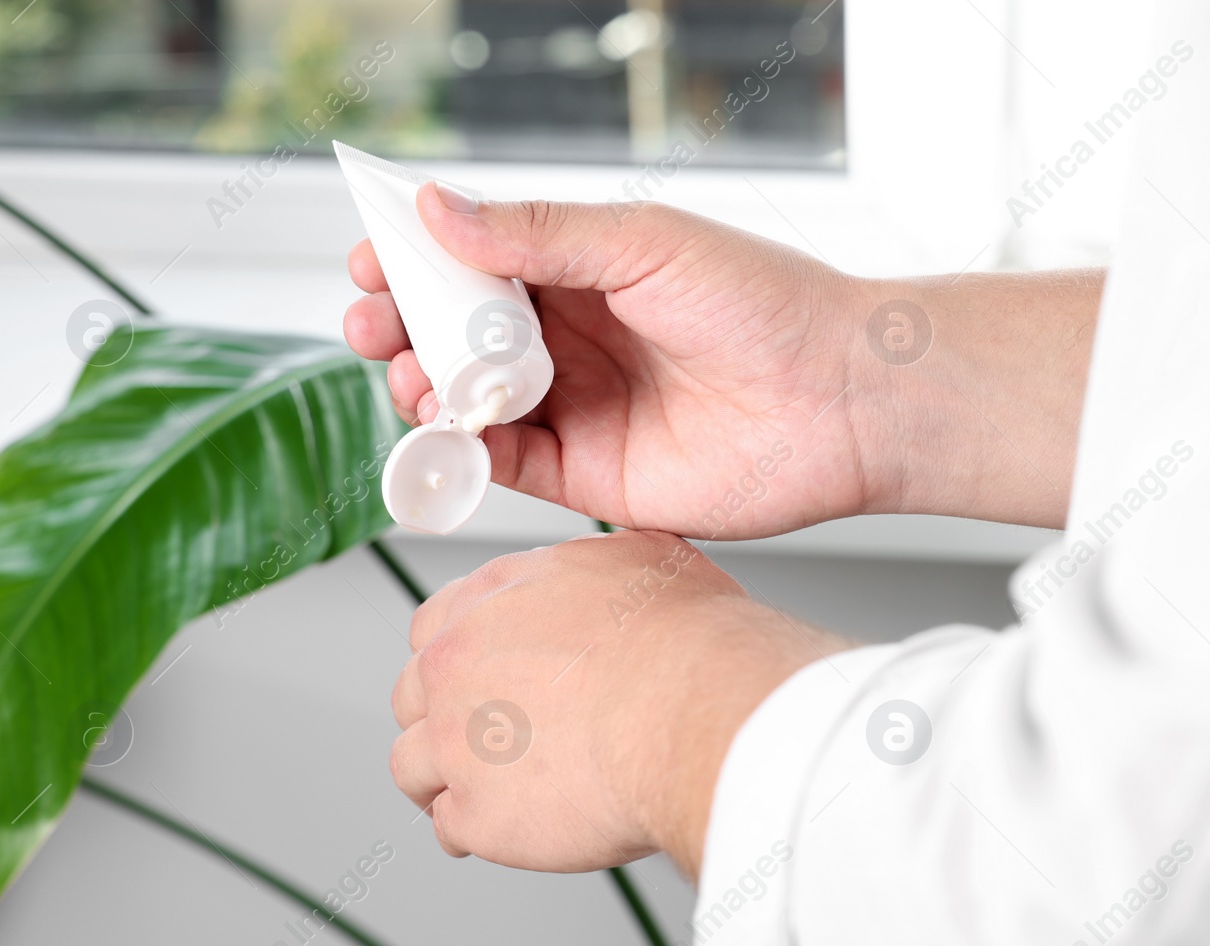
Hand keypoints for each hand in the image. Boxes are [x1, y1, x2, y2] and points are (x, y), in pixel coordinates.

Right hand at [346, 190, 876, 538]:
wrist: (838, 399)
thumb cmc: (764, 304)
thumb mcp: (642, 243)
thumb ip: (539, 233)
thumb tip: (440, 208)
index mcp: (585, 272)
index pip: (476, 263)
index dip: (417, 262)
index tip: (371, 258)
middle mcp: (574, 340)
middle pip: (459, 334)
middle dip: (403, 327)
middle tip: (373, 322)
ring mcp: (579, 406)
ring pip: (471, 399)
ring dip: (425, 386)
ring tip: (413, 372)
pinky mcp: (591, 473)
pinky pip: (507, 463)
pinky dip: (465, 450)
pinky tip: (445, 430)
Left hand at [387, 531, 853, 876]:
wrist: (693, 715)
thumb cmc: (684, 643)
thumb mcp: (645, 558)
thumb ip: (596, 568)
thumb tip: (606, 573)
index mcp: (491, 597)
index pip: (432, 627)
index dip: (458, 658)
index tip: (474, 678)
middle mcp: (458, 665)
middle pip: (412, 696)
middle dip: (442, 718)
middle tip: (481, 738)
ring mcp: (457, 742)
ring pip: (411, 766)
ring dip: (443, 780)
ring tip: (484, 792)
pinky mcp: (476, 814)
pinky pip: (451, 830)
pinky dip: (478, 833)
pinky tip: (511, 828)